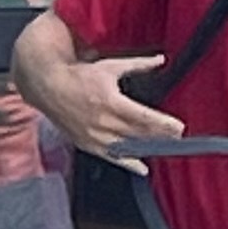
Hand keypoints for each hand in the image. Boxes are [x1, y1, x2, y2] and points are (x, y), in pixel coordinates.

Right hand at [41, 51, 193, 162]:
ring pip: (127, 148)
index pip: (143, 117)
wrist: (49, 87)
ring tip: (163, 149)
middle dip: (160, 137)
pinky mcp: (87, 144)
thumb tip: (160, 60)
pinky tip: (142, 168)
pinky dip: (128, 164)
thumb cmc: (79, 76)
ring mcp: (94, 136)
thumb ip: (137, 65)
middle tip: (177, 137)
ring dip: (147, 150)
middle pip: (138, 134)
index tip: (178, 128)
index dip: (162, 124)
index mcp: (110, 101)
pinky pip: (111, 158)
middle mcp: (102, 121)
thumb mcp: (110, 67)